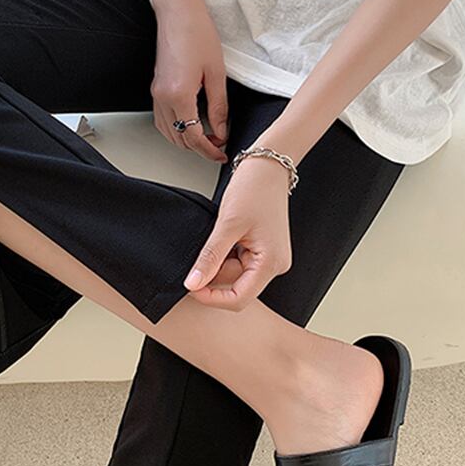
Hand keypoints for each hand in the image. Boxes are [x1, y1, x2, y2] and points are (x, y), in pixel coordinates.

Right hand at [151, 2, 228, 162]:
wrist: (178, 13)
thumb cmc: (197, 34)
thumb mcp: (216, 74)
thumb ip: (219, 107)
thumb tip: (221, 130)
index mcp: (179, 95)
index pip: (194, 136)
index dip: (209, 150)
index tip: (221, 153)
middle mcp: (163, 98)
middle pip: (179, 139)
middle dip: (199, 148)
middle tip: (218, 146)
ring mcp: (156, 95)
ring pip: (169, 133)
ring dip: (186, 141)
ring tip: (207, 138)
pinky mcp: (155, 89)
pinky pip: (162, 121)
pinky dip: (176, 130)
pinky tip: (189, 127)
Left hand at [183, 155, 292, 309]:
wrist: (267, 166)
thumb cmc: (254, 188)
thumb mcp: (227, 224)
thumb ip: (210, 257)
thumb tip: (193, 284)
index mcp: (271, 263)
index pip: (239, 299)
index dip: (212, 297)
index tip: (190, 286)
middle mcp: (274, 265)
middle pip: (236, 288)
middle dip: (213, 276)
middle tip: (197, 255)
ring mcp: (268, 258)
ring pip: (233, 275)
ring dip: (217, 263)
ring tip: (214, 237)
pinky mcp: (260, 250)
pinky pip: (237, 262)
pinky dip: (223, 255)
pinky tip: (222, 237)